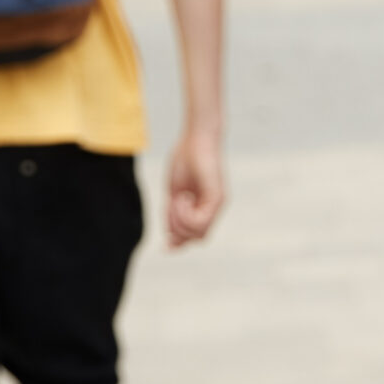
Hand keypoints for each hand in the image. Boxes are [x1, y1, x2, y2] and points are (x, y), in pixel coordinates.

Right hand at [164, 123, 225, 247]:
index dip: (177, 239)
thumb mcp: (174, 194)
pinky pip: (200, 221)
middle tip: (170, 207)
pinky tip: (182, 197)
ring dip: (179, 221)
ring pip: (197, 233)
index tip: (166, 229)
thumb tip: (169, 246)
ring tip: (177, 199)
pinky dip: (185, 214)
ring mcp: (218, 203)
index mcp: (204, 208)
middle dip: (177, 230)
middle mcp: (214, 208)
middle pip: (196, 238)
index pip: (194, 236)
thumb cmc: (184, 160)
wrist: (196, 137)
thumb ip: (173, 218)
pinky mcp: (217, 197)